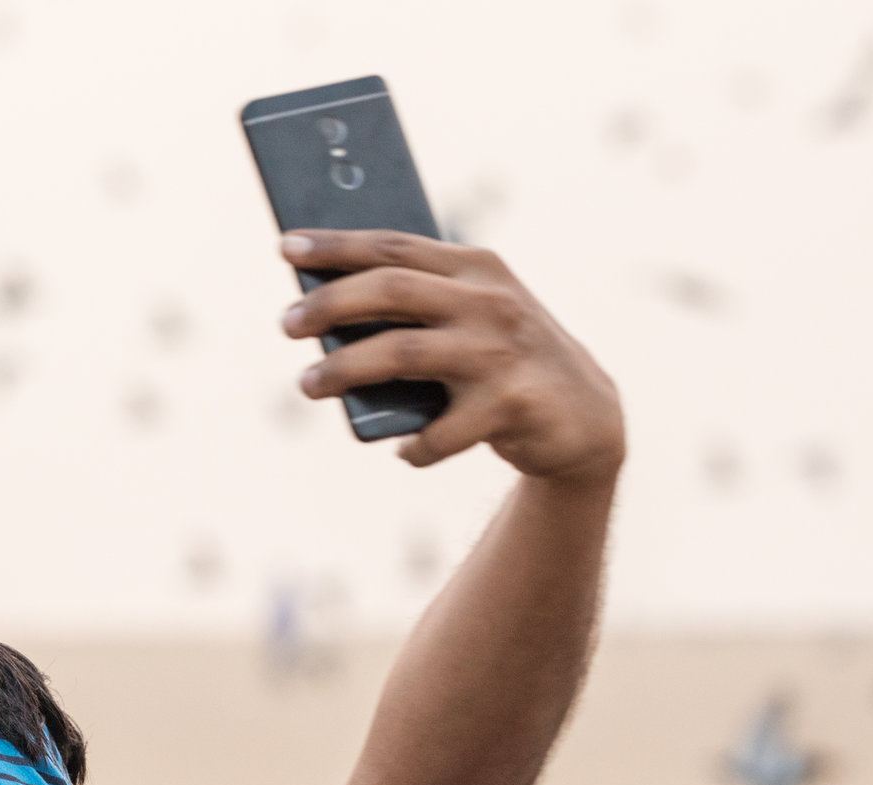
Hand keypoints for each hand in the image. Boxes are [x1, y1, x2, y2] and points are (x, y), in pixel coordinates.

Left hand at [280, 229, 624, 482]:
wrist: (585, 415)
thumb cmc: (502, 360)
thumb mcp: (469, 317)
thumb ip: (415, 307)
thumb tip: (321, 315)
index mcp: (476, 268)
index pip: (394, 246)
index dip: (337, 245)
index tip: (287, 247)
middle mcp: (489, 301)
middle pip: (390, 289)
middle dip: (329, 304)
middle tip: (287, 324)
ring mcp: (500, 351)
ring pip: (400, 353)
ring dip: (344, 370)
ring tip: (308, 384)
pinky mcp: (511, 404)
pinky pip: (439, 431)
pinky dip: (414, 445)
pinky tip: (404, 450)